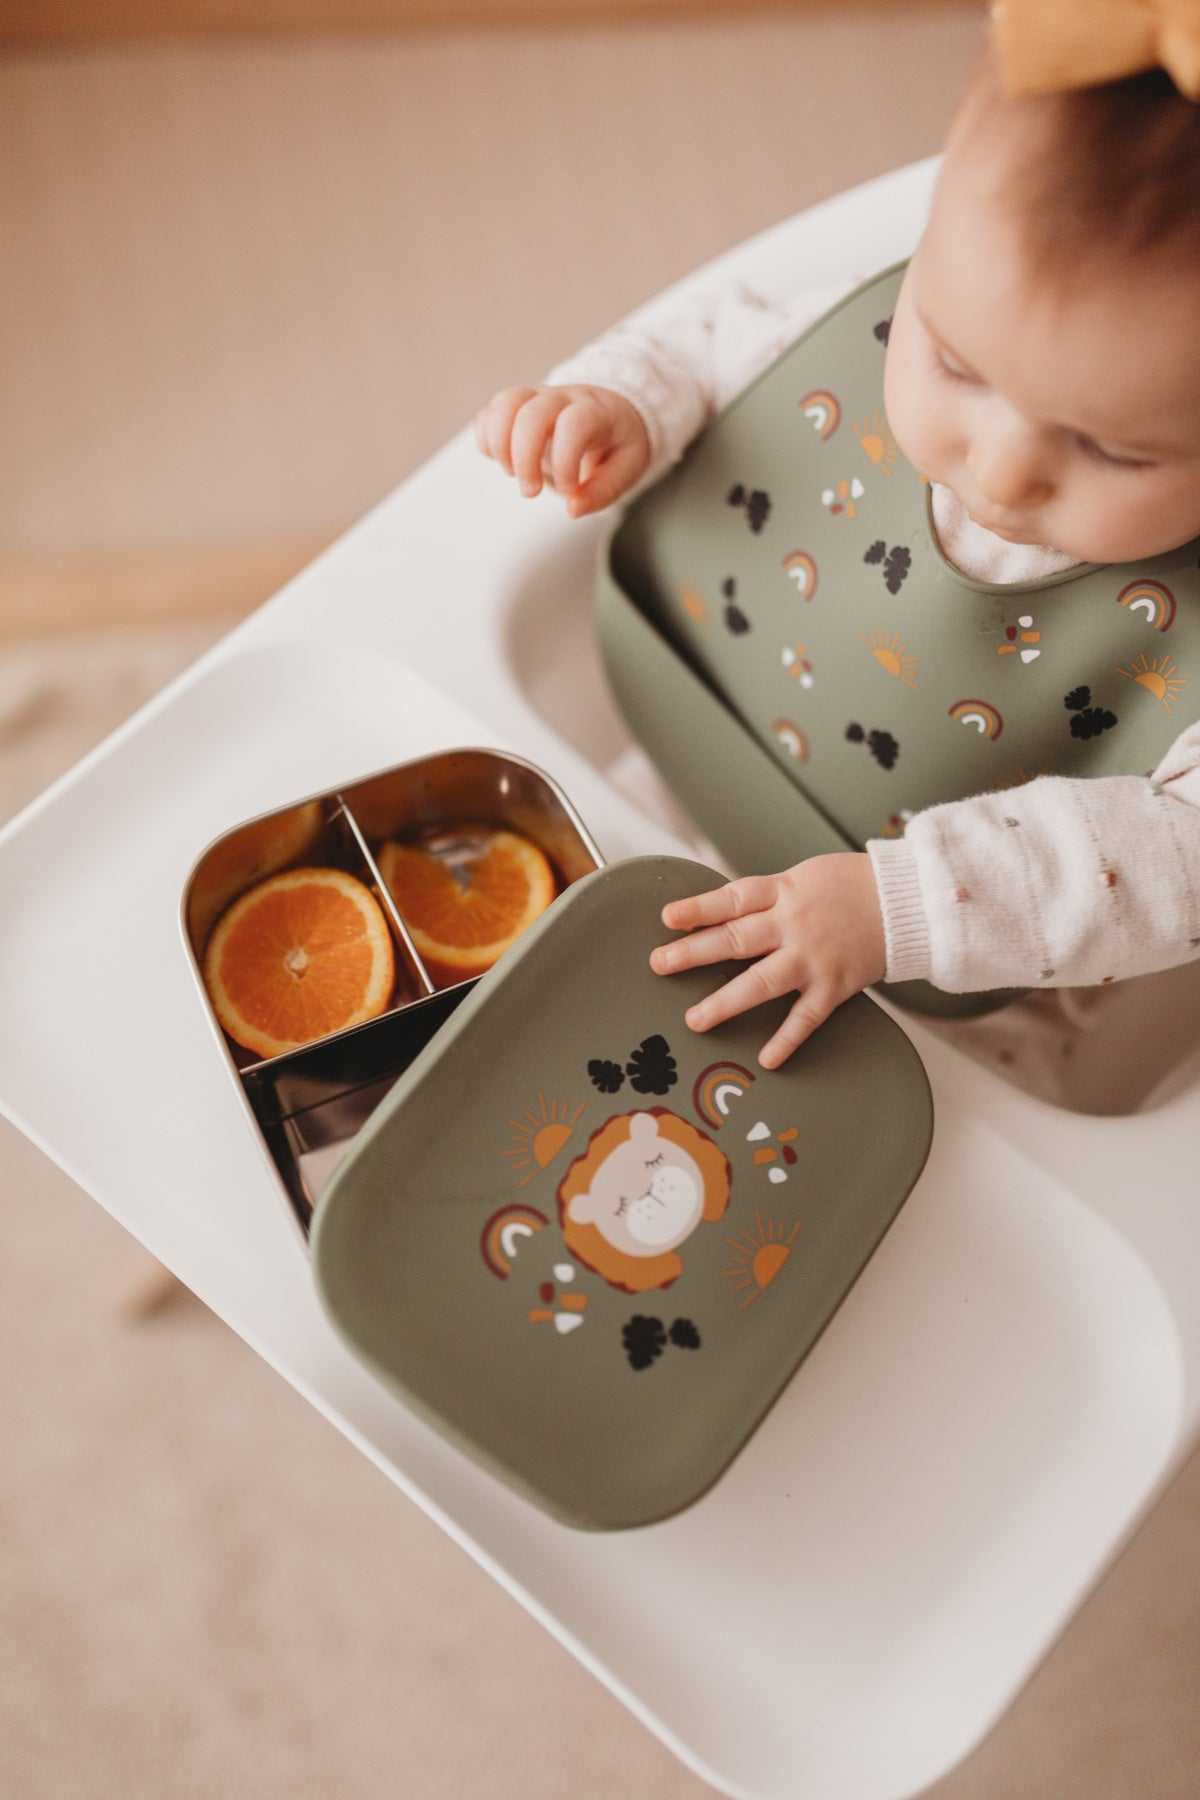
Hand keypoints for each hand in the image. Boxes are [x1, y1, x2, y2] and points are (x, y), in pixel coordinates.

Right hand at [474, 384, 650, 517]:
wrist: (610, 414)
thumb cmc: (618, 444)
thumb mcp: (627, 469)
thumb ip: (602, 491)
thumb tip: (572, 508)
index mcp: (597, 411)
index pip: (573, 424)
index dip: (564, 460)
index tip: (568, 489)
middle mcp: (563, 398)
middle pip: (531, 413)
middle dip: (524, 459)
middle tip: (530, 492)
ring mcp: (536, 398)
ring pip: (505, 403)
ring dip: (499, 445)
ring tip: (511, 473)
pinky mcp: (515, 408)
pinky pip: (489, 413)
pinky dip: (487, 440)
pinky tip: (504, 462)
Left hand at [649, 855, 885, 1068]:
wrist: (907, 901)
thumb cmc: (851, 886)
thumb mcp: (803, 876)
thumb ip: (765, 897)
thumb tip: (720, 913)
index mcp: (784, 892)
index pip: (733, 899)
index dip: (699, 908)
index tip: (667, 918)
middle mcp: (795, 925)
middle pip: (736, 940)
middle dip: (694, 954)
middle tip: (660, 965)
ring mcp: (814, 958)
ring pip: (763, 982)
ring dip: (726, 1002)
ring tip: (695, 1019)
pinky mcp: (835, 985)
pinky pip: (806, 1016)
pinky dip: (788, 1039)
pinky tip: (766, 1058)